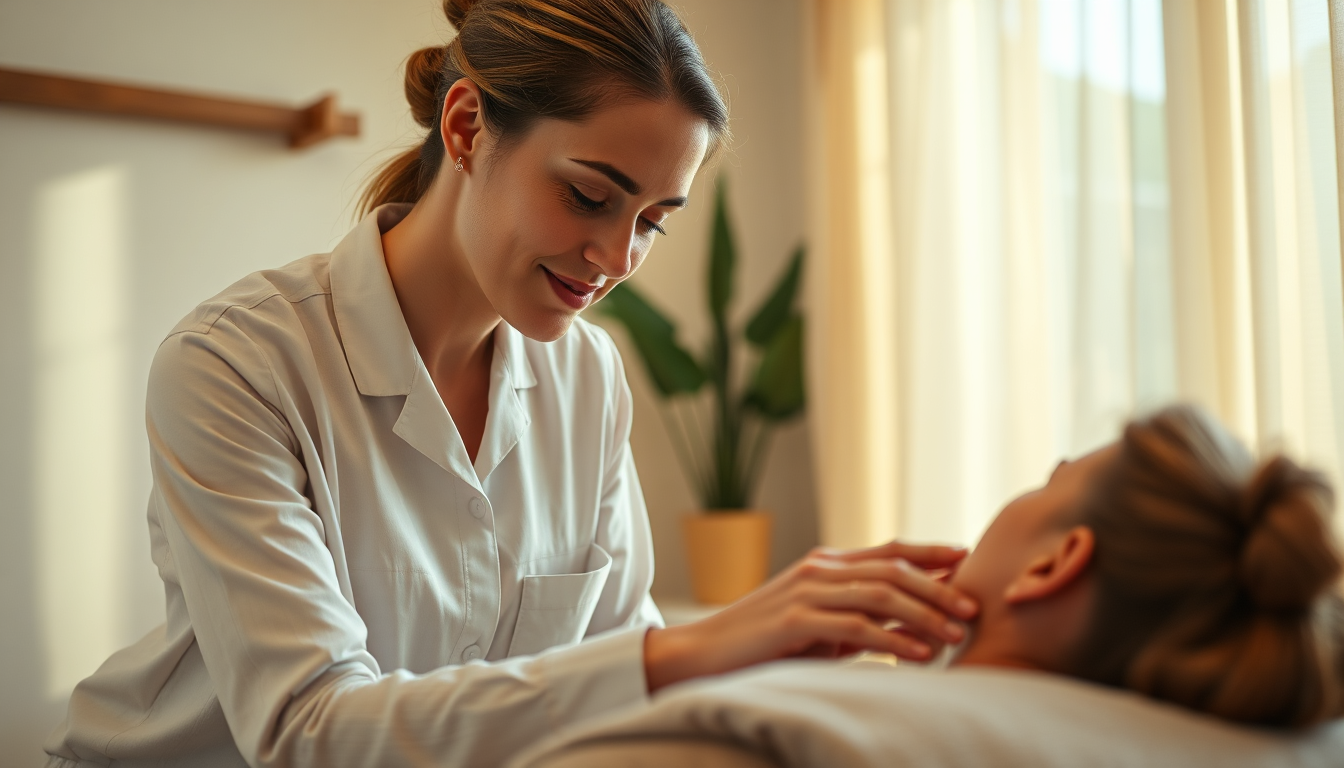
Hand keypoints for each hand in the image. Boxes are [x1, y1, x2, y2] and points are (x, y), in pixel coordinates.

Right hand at [643, 540, 977, 691]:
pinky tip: (919, 654)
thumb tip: (912, 624)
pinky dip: (893, 640)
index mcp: (826, 564)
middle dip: (939, 587)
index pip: (889, 550)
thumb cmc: (765, 645)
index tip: (968, 560)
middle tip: (973, 608)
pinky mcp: (794, 619)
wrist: (704, 654)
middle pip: (893, 568)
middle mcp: (819, 569)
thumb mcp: (821, 626)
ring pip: (880, 593)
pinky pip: (856, 626)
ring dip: (924, 613)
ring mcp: (805, 591)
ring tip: (956, 635)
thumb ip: (860, 616)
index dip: (930, 552)